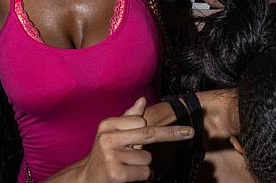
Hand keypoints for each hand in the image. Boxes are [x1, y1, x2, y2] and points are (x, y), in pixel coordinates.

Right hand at [78, 97, 192, 181]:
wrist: (86, 178)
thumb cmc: (104, 154)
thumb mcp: (112, 134)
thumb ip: (128, 119)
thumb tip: (142, 100)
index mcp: (108, 125)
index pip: (141, 122)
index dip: (154, 128)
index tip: (178, 128)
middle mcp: (108, 138)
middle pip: (149, 133)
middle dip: (172, 134)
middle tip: (190, 132)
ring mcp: (111, 156)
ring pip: (147, 157)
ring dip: (142, 164)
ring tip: (127, 165)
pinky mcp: (116, 173)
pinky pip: (145, 172)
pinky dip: (142, 176)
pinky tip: (128, 175)